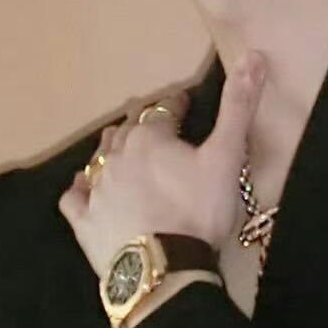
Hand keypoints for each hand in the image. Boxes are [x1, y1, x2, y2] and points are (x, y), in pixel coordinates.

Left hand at [58, 54, 267, 278]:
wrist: (164, 271)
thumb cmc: (199, 211)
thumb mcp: (226, 157)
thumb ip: (239, 107)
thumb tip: (253, 56)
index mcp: (150, 137)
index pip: (163, 110)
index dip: (176, 105)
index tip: (185, 104)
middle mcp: (116, 155)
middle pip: (127, 129)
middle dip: (142, 123)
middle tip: (155, 126)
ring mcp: (96, 189)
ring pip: (100, 157)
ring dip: (112, 149)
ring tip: (123, 149)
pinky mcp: (84, 221)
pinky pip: (75, 196)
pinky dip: (81, 187)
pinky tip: (85, 186)